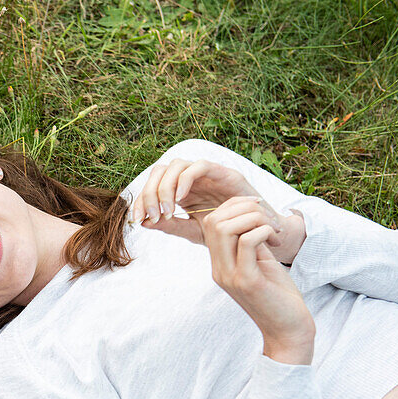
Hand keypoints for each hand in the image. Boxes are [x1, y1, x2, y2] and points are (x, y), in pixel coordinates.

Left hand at [132, 159, 306, 263]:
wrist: (259, 233)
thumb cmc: (228, 232)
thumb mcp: (194, 231)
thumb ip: (171, 225)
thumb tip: (143, 222)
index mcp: (181, 191)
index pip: (153, 184)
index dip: (141, 199)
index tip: (137, 219)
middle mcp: (192, 179)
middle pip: (161, 170)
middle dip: (150, 192)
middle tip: (151, 214)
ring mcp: (207, 174)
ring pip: (176, 164)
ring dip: (165, 187)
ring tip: (167, 210)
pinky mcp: (224, 173)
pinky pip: (199, 166)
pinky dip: (185, 179)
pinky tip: (181, 200)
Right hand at [202, 197, 314, 364]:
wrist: (288, 330)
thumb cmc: (278, 297)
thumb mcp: (262, 263)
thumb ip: (253, 243)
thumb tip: (254, 216)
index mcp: (219, 264)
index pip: (211, 221)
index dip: (234, 206)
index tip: (260, 211)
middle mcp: (219, 269)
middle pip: (215, 220)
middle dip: (244, 208)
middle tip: (269, 219)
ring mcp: (230, 276)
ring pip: (227, 228)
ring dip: (255, 219)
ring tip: (274, 230)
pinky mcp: (247, 281)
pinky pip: (247, 242)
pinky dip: (264, 231)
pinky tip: (277, 241)